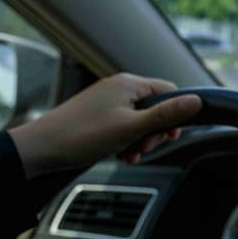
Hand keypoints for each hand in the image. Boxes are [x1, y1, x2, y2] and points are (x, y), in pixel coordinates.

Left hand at [9, 73, 201, 177]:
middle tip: (142, 148)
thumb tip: (196, 101)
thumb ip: (165, 115)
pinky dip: (125, 140)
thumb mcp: (131, 128)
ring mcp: (106, 100)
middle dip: (153, 131)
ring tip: (127, 154)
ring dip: (139, 139)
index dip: (174, 115)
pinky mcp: (97, 114)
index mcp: (129, 83)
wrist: (40, 149)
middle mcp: (118, 87)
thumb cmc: (82, 136)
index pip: (169, 91)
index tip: (168, 136)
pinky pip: (122, 124)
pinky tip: (118, 154)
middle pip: (154, 107)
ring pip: (138, 119)